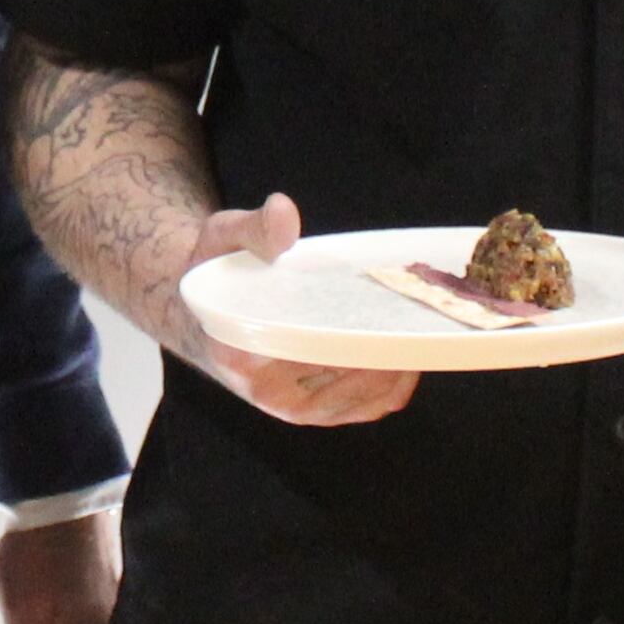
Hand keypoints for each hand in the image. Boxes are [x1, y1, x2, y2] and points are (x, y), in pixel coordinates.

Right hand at [148, 193, 415, 428]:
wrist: (201, 314)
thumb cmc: (216, 274)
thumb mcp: (223, 237)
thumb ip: (254, 227)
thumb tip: (284, 212)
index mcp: (240, 351)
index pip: (312, 348)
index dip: (357, 335)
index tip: (388, 312)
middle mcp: (267, 391)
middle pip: (348, 375)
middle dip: (389, 345)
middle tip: (422, 309)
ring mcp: (294, 407)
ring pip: (366, 395)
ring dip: (400, 363)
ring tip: (422, 325)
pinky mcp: (315, 411)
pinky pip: (368, 404)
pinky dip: (396, 382)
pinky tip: (410, 351)